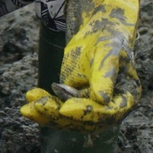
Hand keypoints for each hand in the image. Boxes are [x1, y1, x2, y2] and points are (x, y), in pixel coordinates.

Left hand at [20, 0, 142, 130]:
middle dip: (59, 115)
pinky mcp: (74, 101)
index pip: (106, 113)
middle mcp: (109, 108)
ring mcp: (90, 106)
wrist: (98, 31)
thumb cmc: (109, 39)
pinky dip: (43, 106)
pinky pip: (58, 109)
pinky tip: (29, 98)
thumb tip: (103, 100)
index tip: (65, 108)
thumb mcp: (108, 53)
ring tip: (27, 107)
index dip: (85, 113)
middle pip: (84, 121)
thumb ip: (106, 76)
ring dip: (47, 113)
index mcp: (125, 97)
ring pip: (68, 118)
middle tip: (39, 106)